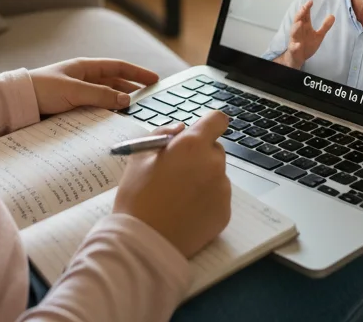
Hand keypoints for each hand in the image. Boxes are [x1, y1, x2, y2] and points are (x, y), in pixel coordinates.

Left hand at [27, 58, 158, 115]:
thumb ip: (100, 95)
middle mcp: (84, 79)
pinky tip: (114, 123)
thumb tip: (126, 100)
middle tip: (149, 101)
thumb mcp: (73, 91)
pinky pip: (95, 110)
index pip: (118, 67)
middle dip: (133, 91)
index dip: (137, 73)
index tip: (155, 79)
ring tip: (135, 114)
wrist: (16, 103)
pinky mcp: (72, 109)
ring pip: (106, 99)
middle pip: (115, 84)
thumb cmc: (42, 89)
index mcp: (85, 68)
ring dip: (120, 105)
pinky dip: (106, 115)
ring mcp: (78, 94)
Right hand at [114, 110, 231, 257]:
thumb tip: (180, 129)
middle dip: (200, 156)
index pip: (217, 120)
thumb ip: (162, 133)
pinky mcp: (225, 212)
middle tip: (178, 172)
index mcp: (192, 145)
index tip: (200, 133)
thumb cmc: (137, 197)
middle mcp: (213, 164)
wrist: (142, 242)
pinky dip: (206, 202)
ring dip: (203, 180)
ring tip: (178, 197)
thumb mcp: (139, 156)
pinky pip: (218, 199)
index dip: (208, 125)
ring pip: (217, 175)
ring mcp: (222, 190)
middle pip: (215, 150)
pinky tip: (185, 212)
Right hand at [273, 0, 334, 68]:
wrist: (298, 58)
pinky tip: (298, 45)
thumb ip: (324, 26)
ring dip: (296, 27)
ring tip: (300, 23)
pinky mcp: (293, 49)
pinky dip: (295, 46)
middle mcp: (298, 31)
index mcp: (304, 26)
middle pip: (297, 20)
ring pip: (293, 32)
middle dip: (300, 13)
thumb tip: (332, 15)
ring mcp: (294, 40)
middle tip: (305, 7)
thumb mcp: (318, 35)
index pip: (304, 15)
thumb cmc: (306, 45)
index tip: (311, 1)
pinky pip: (293, 47)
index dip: (307, 8)